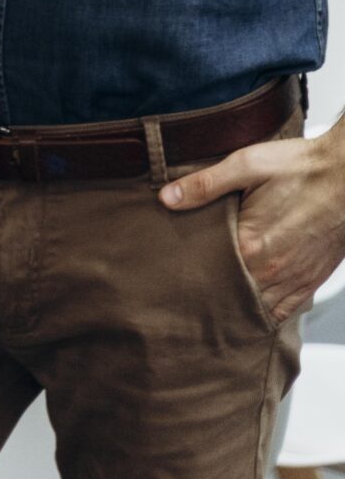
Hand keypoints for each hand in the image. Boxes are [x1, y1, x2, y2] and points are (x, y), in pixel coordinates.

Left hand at [161, 122, 344, 323]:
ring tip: (210, 301)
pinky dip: (266, 313)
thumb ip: (204, 185)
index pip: (207, 273)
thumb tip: (166, 197)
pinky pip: (285, 310)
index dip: (187, 272)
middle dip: (207, 293)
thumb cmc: (302, 169)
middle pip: (229, 295)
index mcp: (251, 245)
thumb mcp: (246, 166)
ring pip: (256, 307)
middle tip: (185, 289)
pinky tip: (249, 308)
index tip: (170, 272)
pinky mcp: (311, 280)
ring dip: (235, 305)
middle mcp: (273, 270)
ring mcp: (294, 279)